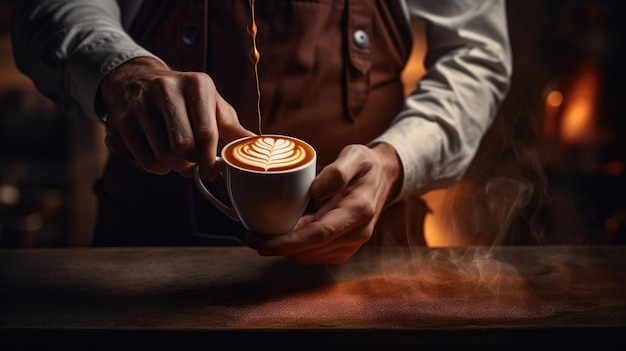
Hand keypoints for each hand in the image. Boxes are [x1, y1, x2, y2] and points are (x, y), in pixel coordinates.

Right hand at [99, 57, 254, 178]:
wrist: (139, 80)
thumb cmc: (185, 98)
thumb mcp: (211, 104)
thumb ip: (232, 127)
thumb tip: (257, 144)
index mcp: (196, 84)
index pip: (206, 132)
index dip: (211, 159)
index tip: (212, 172)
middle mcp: (166, 89)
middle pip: (183, 146)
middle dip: (192, 163)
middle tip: (195, 164)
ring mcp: (140, 104)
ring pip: (163, 156)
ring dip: (175, 167)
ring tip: (179, 160)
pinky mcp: (121, 121)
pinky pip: (145, 161)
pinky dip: (157, 168)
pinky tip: (162, 157)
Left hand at [247, 142, 402, 264]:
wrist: (383, 177)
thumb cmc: (364, 165)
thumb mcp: (354, 156)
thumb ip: (337, 172)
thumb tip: (316, 190)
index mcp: (358, 212)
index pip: (318, 234)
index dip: (288, 242)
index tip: (262, 244)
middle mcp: (357, 234)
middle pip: (310, 249)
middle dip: (279, 247)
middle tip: (251, 236)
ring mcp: (352, 244)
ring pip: (310, 255)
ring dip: (286, 248)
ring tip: (265, 233)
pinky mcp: (344, 248)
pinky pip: (315, 254)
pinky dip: (297, 247)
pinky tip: (286, 233)